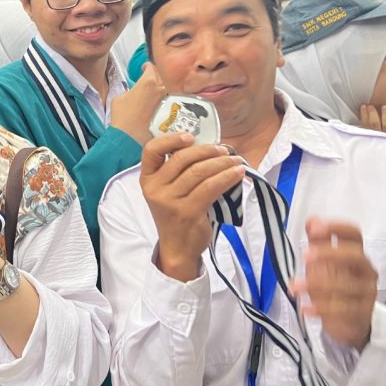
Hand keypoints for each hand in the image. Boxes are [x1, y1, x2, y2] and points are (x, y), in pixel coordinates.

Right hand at [111, 63, 166, 145]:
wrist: (130, 137)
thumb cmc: (122, 118)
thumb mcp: (119, 97)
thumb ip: (130, 89)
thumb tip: (134, 91)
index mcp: (148, 81)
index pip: (151, 67)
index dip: (146, 66)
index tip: (144, 68)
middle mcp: (160, 89)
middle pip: (160, 76)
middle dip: (154, 76)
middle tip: (147, 80)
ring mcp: (166, 101)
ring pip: (165, 89)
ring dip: (159, 89)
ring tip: (151, 94)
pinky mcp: (169, 112)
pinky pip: (167, 101)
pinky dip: (162, 100)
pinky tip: (154, 106)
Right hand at [139, 133, 245, 281]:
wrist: (178, 248)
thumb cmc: (177, 215)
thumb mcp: (168, 191)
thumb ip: (178, 171)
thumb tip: (208, 148)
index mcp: (147, 179)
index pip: (151, 151)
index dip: (170, 139)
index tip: (190, 137)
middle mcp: (155, 188)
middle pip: (182, 158)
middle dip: (207, 150)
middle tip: (224, 150)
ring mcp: (170, 201)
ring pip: (199, 171)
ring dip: (222, 163)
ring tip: (236, 161)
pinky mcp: (188, 211)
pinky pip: (211, 187)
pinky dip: (227, 177)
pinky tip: (238, 173)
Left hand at [290, 218, 376, 350]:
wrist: (351, 322)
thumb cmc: (336, 286)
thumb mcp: (324, 262)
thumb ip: (318, 241)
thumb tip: (313, 220)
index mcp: (356, 255)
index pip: (354, 235)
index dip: (337, 228)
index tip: (315, 228)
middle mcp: (365, 271)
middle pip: (355, 256)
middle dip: (330, 253)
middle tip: (304, 256)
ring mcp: (366, 292)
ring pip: (346, 286)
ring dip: (317, 285)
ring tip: (294, 287)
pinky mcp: (362, 313)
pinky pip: (344, 310)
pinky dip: (322, 309)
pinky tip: (305, 308)